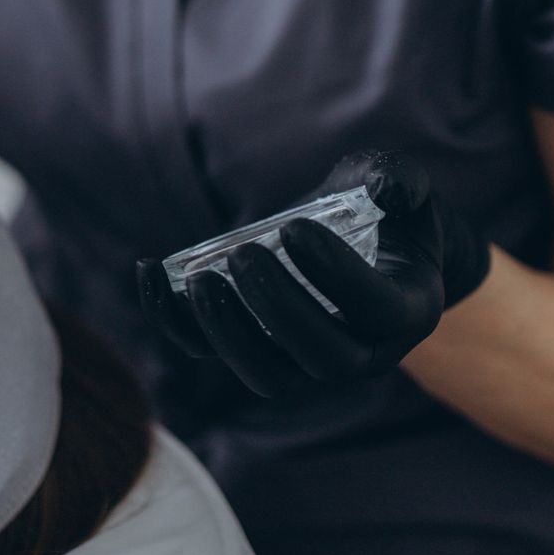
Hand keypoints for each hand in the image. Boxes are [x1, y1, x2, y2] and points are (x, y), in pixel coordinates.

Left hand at [136, 150, 491, 399]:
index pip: (374, 310)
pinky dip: (174, 320)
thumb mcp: (398, 185)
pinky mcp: (250, 345)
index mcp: (404, 311)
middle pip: (320, 357)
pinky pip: (208, 350)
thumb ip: (400, 180)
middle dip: (278, 309)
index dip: (335, 276)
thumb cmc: (382, 210)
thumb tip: (389, 190)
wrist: (357, 241)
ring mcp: (302, 359)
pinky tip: (149, 269)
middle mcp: (360, 352)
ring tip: (200, 278)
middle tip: (244, 254)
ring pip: (266, 373)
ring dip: (228, 332)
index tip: (295, 228)